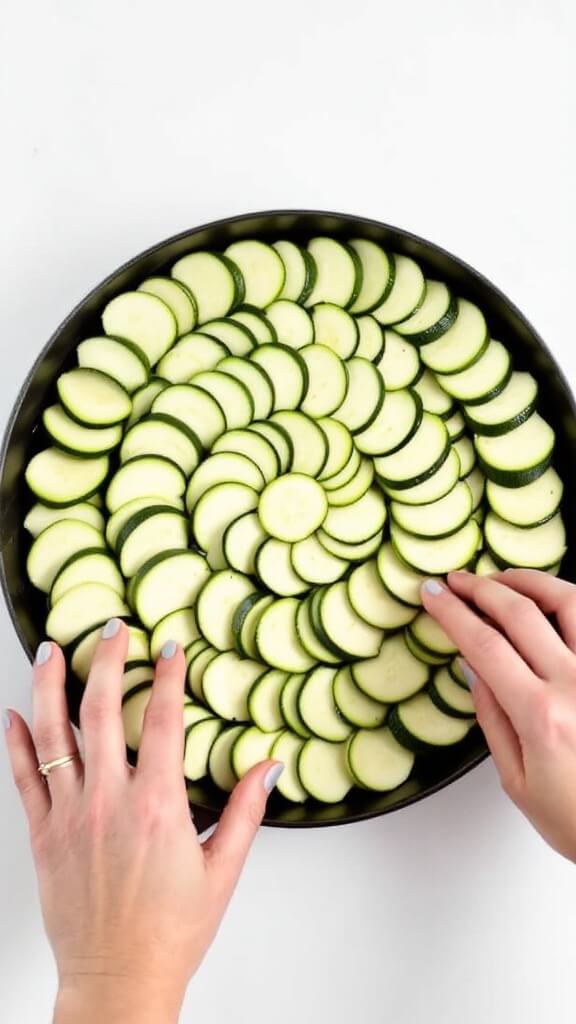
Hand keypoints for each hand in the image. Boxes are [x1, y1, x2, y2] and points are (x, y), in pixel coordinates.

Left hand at [3, 620, 281, 1023]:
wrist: (118, 981)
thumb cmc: (171, 931)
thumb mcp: (224, 871)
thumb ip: (246, 811)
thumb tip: (269, 766)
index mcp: (157, 806)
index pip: (161, 720)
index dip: (165, 677)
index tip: (169, 647)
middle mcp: (108, 802)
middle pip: (99, 711)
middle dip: (105, 660)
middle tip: (111, 628)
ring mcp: (69, 816)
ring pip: (53, 735)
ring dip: (50, 686)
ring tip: (50, 650)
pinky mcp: (42, 836)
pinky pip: (24, 778)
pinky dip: (16, 743)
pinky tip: (13, 715)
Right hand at [422, 569, 575, 862]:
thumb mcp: (518, 781)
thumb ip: (493, 718)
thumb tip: (473, 667)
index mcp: (541, 716)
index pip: (484, 644)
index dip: (452, 612)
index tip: (432, 595)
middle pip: (520, 613)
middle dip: (480, 588)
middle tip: (457, 581)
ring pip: (568, 601)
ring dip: (528, 581)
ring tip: (502, 579)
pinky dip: (567, 601)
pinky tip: (548, 601)